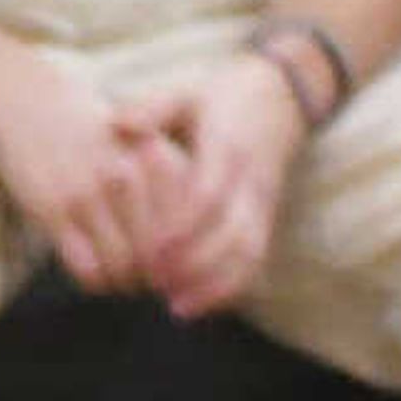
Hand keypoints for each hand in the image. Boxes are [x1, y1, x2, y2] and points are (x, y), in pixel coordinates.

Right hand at [0, 55, 185, 295]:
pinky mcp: (54, 210)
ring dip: (123, 283)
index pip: (189, 232)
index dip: (184, 258)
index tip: (172, 263)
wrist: (31, 105)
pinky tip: (92, 272)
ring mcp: (89, 193)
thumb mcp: (145, 148)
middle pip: (159, 256)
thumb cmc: (97, 137)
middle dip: (154, 277)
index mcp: (159, 160)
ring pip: (123, 268)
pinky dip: (96, 282)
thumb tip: (194, 253)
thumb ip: (174, 187)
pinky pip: (87, 270)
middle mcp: (128, 176)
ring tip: (119, 279)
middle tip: (144, 280)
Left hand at [116, 53, 308, 318]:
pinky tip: (201, 303)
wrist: (283, 96)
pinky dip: (233, 286)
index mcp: (226, 149)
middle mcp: (250, 181)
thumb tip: (117, 126)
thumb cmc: (224, 95)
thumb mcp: (187, 93)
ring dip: (216, 285)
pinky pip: (257, 258)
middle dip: (196, 266)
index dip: (181, 228)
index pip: (207, 196)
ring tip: (177, 307)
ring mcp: (263, 202)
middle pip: (232, 234)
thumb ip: (152, 109)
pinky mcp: (268, 217)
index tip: (153, 254)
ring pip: (250, 253)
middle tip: (157, 286)